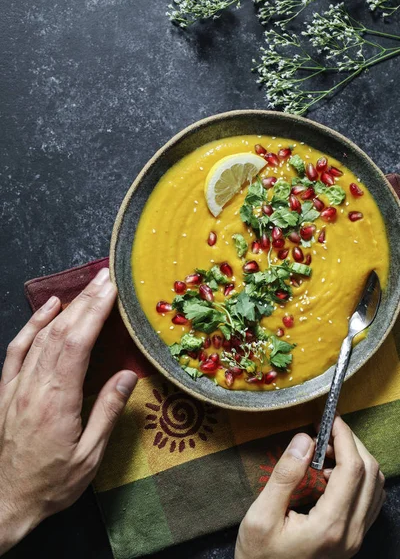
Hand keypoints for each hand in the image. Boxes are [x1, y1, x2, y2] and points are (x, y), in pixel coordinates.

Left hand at [0, 268, 136, 554]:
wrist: (3, 502)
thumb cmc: (51, 484)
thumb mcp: (88, 457)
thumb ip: (107, 412)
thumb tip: (127, 375)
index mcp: (57, 400)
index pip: (78, 342)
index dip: (95, 311)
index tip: (111, 289)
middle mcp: (34, 385)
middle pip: (62, 331)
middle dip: (86, 300)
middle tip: (106, 278)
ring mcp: (16, 384)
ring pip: (42, 335)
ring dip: (67, 307)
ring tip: (87, 286)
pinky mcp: (5, 389)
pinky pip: (18, 348)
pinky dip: (33, 323)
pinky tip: (49, 307)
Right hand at [235, 416, 384, 558]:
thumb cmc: (259, 556)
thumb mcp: (260, 515)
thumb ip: (284, 476)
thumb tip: (304, 440)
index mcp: (330, 526)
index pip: (352, 470)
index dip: (345, 438)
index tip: (331, 419)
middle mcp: (351, 534)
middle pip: (370, 475)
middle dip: (351, 445)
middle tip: (324, 433)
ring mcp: (355, 539)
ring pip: (375, 488)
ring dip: (357, 460)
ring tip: (326, 452)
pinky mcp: (352, 540)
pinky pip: (370, 501)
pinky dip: (358, 479)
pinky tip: (331, 475)